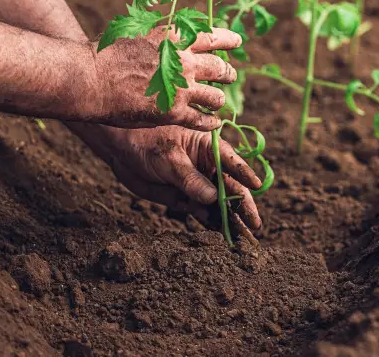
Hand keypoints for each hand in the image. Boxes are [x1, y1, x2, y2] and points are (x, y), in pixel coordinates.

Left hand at [74, 123, 262, 229]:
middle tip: (254, 224)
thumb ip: (190, 179)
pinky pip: (202, 211)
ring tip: (243, 237)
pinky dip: (211, 222)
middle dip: (242, 206)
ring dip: (229, 219)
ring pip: (219, 203)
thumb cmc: (147, 143)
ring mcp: (198, 183)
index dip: (245, 174)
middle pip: (231, 187)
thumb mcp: (169, 159)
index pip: (232, 162)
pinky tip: (221, 233)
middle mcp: (208, 166)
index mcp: (209, 148)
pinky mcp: (186, 197)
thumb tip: (212, 198)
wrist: (121, 150)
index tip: (257, 186)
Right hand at [87, 28, 239, 129]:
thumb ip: (160, 36)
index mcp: (175, 37)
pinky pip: (203, 120)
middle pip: (220, 67)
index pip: (213, 36)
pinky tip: (213, 123)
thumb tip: (171, 33)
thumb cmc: (106, 54)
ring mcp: (181, 88)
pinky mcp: (174, 112)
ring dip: (219, 100)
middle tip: (230, 75)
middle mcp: (184, 61)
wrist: (91, 78)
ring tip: (217, 102)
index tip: (238, 42)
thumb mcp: (137, 32)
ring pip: (216, 96)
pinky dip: (211, 122)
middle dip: (228, 73)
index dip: (229, 39)